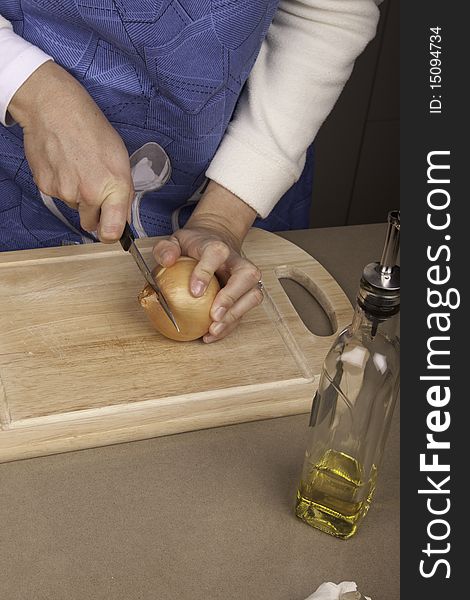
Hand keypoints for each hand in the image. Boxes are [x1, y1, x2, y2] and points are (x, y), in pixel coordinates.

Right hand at [8, 61, 132, 241]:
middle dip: (94, 213)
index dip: (112, 234)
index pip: (112, 232)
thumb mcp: (120, 159)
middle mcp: (89, 194)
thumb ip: (122, 192)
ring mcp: (65, 192)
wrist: (53, 108)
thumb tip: (121, 216)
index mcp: (114, 187)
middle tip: (93, 187)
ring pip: (74, 207)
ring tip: (78, 166)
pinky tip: (64, 164)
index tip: (112, 232)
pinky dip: (60, 184)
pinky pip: (57, 196)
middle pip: (91, 224)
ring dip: (76, 194)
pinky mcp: (46, 187)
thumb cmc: (90, 128)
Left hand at [153, 182, 262, 342]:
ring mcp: (246, 279)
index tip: (194, 292)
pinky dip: (230, 325)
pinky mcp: (246, 294)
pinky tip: (211, 335)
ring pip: (253, 295)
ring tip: (214, 329)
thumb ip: (166, 248)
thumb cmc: (195, 246)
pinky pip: (244, 311)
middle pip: (246, 276)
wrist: (216, 242)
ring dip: (235, 315)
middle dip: (232, 297)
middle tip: (214, 316)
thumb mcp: (175, 241)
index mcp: (217, 246)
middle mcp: (237, 262)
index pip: (217, 253)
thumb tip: (168, 261)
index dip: (206, 271)